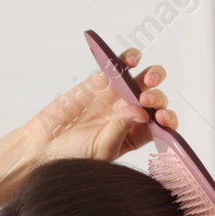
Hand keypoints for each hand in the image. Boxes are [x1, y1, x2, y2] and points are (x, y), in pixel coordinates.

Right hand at [20, 46, 179, 164]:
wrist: (47, 145)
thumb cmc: (76, 155)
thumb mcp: (102, 148)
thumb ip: (121, 129)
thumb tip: (141, 113)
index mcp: (138, 134)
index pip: (163, 124)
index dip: (168, 118)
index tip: (161, 117)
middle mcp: (133, 113)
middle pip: (155, 100)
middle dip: (157, 97)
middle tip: (146, 99)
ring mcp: (118, 96)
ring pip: (144, 80)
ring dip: (152, 75)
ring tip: (148, 79)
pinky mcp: (101, 82)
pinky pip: (119, 66)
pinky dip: (127, 59)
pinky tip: (132, 59)